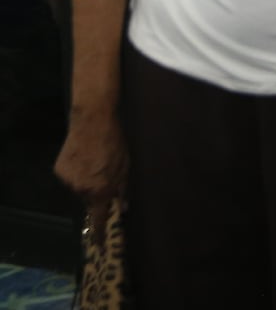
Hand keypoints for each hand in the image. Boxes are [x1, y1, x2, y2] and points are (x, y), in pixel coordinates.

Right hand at [55, 108, 127, 239]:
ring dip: (86, 180)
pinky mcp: (59, 171)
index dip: (98, 231)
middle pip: (89, 199)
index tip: (97, 244)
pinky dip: (76, 171)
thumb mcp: (125, 165)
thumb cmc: (114, 142)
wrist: (93, 121)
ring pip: (79, 188)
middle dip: (96, 191)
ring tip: (93, 161)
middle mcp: (82, 189)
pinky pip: (70, 177)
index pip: (99, 217)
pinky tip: (82, 157)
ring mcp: (68, 180)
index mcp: (101, 190)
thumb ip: (122, 189)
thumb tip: (123, 207)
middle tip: (102, 173)